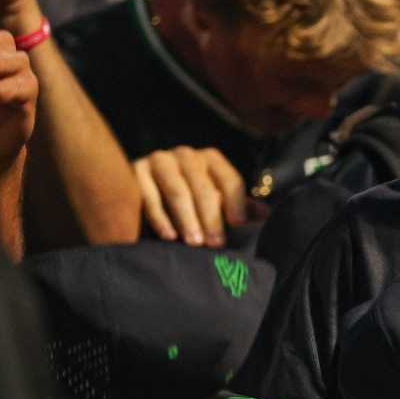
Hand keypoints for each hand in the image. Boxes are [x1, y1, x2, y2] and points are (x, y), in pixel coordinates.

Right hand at [134, 146, 253, 246]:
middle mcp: (186, 154)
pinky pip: (149, 196)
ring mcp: (159, 160)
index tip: (238, 224)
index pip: (229, 178)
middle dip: (211, 217)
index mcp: (210, 159)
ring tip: (195, 243)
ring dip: (188, 219)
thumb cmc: (189, 202)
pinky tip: (170, 237)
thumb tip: (264, 212)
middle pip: (203, 186)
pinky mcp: (135, 170)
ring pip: (177, 191)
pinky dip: (160, 219)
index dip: (236, 201)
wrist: (144, 196)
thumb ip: (238, 208)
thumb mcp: (215, 204)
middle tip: (216, 244)